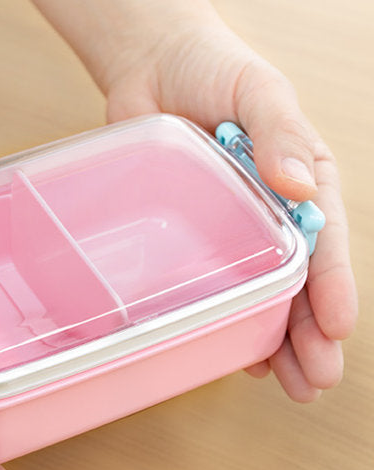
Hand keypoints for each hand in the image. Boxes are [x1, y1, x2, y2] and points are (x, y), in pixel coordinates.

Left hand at [35, 0, 357, 401]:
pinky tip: (241, 353)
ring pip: (262, 295)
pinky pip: (217, 285)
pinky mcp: (194, 237)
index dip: (332, 287)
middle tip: (313, 380)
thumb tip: (300, 183)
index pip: (325, 241)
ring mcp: (233, 231)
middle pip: (298, 282)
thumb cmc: (212, 69)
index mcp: (301, 180)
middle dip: (309, 333)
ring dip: (276, 341)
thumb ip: (281, 134)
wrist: (153, 67)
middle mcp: (271, 213)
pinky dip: (233, 320)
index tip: (335, 328)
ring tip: (287, 383)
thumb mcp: (260, 90)